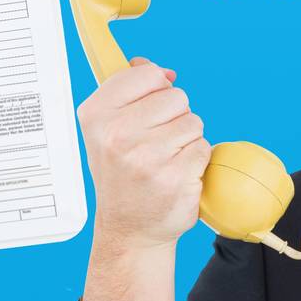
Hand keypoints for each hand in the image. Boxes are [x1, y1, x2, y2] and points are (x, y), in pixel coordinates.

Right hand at [77, 59, 210, 251]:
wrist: (129, 230)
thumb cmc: (122, 175)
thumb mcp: (108, 130)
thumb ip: (131, 93)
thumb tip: (162, 71)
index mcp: (96, 115)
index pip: (146, 74)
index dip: (155, 89)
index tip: (146, 110)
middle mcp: (117, 134)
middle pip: (176, 96)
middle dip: (174, 117)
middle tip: (154, 144)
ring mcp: (146, 156)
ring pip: (193, 121)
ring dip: (186, 139)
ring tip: (164, 160)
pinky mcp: (175, 176)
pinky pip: (203, 147)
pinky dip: (195, 159)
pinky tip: (175, 175)